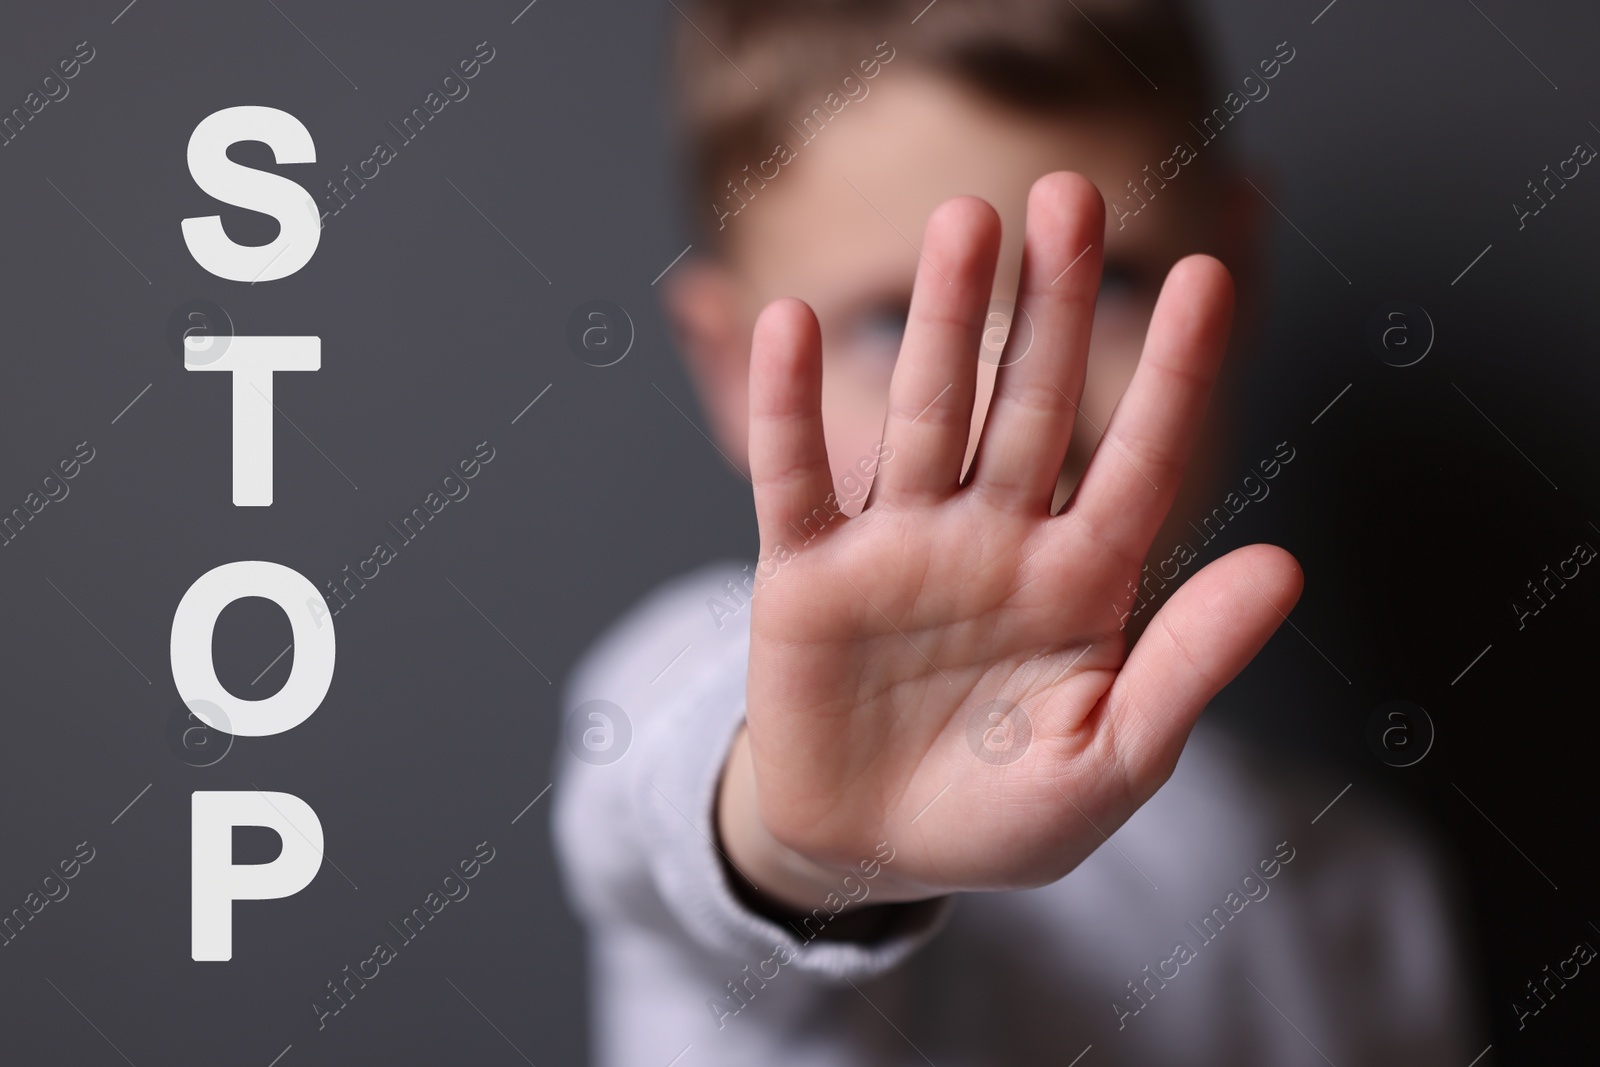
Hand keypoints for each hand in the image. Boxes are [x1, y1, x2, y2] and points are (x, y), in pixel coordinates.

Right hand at [719, 172, 1302, 912]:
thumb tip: (1282, 565)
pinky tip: (793, 325)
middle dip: (1052, 308)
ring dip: (941, 323)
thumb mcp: (1110, 763)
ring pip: (927, 416)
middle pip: (1031, 405)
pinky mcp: (807, 573)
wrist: (872, 854)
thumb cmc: (1000, 815)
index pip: (1140, 462)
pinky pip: (794, 478)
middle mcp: (993, 540)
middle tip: (1071, 196)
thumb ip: (1187, 667)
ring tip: (964, 223)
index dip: (1175, 375)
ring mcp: (898, 547)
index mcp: (1080, 581)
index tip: (1210, 280)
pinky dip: (789, 408)